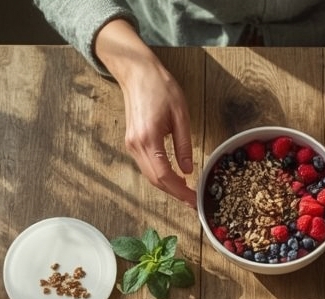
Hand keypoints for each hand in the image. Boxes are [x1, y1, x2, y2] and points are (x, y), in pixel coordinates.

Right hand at [95, 20, 195, 206]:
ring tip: (186, 191)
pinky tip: (173, 177)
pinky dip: (160, 176)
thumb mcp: (181, 115)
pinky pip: (146, 166)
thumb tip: (188, 170)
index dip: (180, 191)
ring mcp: (131, 145)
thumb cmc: (160, 87)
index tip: (193, 200)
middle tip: (192, 200)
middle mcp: (136, 145)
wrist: (137, 72)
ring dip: (167, 186)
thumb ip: (184, 145)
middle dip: (175, 193)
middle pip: (155, 180)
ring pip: (150, 176)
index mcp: (148, 138)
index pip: (164, 175)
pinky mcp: (131, 143)